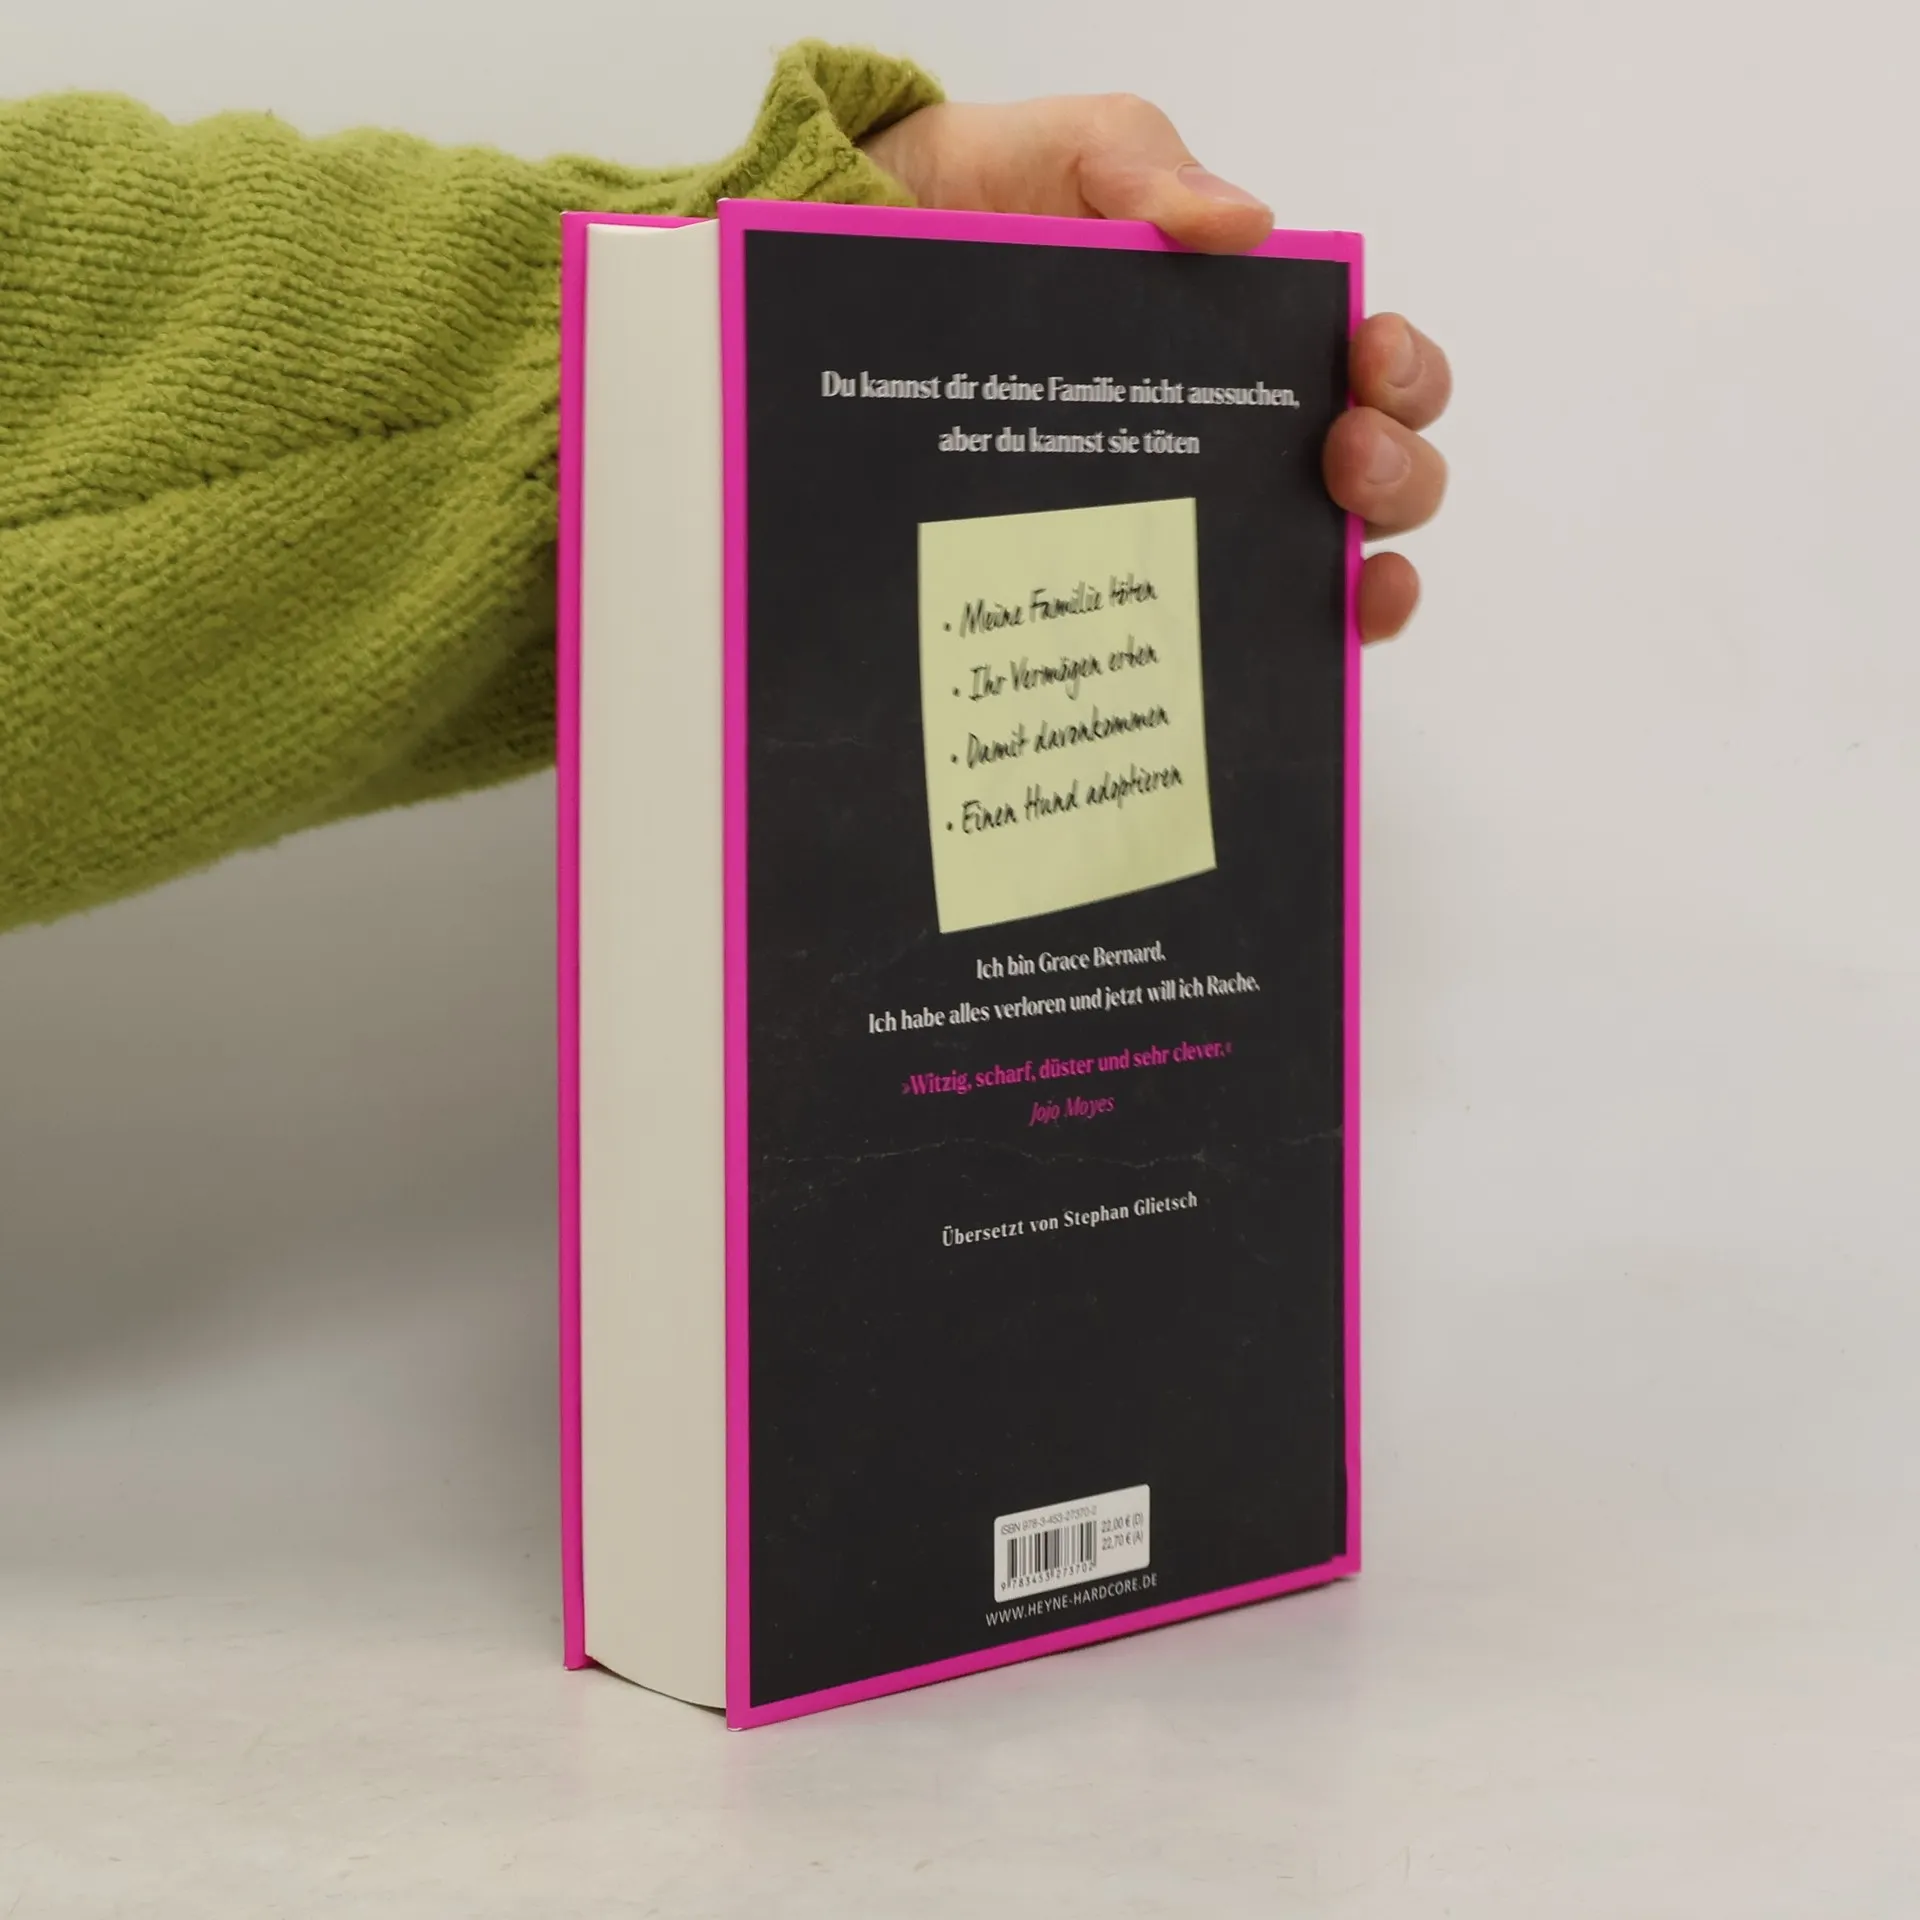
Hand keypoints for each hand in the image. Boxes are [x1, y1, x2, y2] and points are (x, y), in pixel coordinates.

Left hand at [862, 97, 1449, 641]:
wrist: (875, 263)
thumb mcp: (1075, 157)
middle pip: (1376, 481)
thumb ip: (1147, 168)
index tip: (1371, 356)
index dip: (1403, 376)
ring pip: (1320, 571)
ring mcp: (1186, 516)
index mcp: (1254, 339)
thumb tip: (1248, 226)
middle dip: (1396, 473)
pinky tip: (1282, 650)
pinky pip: (1218, 633)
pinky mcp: (1122, 575)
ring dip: (1360, 574)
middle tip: (1345, 455)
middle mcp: (1242, 440)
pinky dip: (1274, 650)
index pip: (1372, 373)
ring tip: (1339, 557)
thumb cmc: (992, 206)